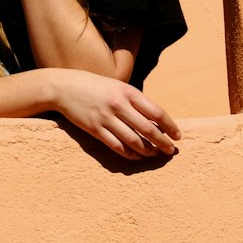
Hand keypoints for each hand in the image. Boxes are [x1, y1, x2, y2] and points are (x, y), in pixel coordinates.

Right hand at [51, 70, 180, 159]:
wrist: (64, 87)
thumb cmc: (94, 85)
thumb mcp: (117, 86)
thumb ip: (135, 100)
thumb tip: (155, 119)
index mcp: (128, 92)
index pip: (156, 112)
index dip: (170, 126)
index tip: (177, 136)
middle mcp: (118, 105)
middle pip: (148, 129)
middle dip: (163, 142)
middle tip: (170, 151)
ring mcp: (106, 118)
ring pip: (133, 141)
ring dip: (147, 151)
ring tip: (155, 154)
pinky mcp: (95, 129)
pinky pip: (116, 146)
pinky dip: (129, 154)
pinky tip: (136, 156)